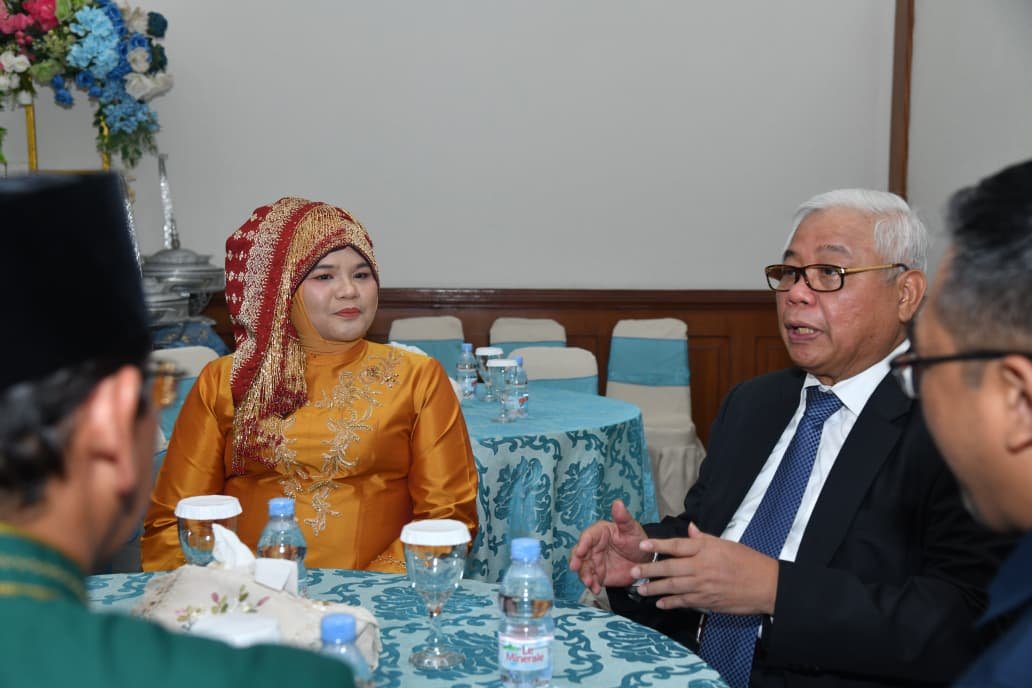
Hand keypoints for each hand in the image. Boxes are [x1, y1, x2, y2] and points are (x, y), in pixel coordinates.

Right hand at [569, 499, 650, 593]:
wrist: (645, 561)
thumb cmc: (637, 540)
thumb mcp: (632, 529)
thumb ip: (623, 518)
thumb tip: (617, 502)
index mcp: (599, 533)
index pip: (587, 537)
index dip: (582, 544)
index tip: (580, 551)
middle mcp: (593, 547)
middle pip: (579, 554)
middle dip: (577, 561)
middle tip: (576, 568)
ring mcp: (595, 562)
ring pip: (583, 568)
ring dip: (584, 575)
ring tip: (590, 583)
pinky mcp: (598, 575)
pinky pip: (592, 580)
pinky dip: (592, 585)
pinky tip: (596, 589)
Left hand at [631, 523, 778, 615]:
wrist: (766, 585)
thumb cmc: (747, 561)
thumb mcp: (726, 543)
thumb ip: (704, 538)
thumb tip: (690, 528)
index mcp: (706, 550)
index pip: (677, 546)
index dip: (658, 545)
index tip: (642, 545)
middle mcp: (701, 567)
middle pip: (669, 568)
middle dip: (648, 571)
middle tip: (632, 572)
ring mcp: (703, 586)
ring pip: (673, 587)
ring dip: (654, 589)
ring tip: (641, 589)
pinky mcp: (707, 602)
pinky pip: (684, 602)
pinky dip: (671, 602)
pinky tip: (660, 603)